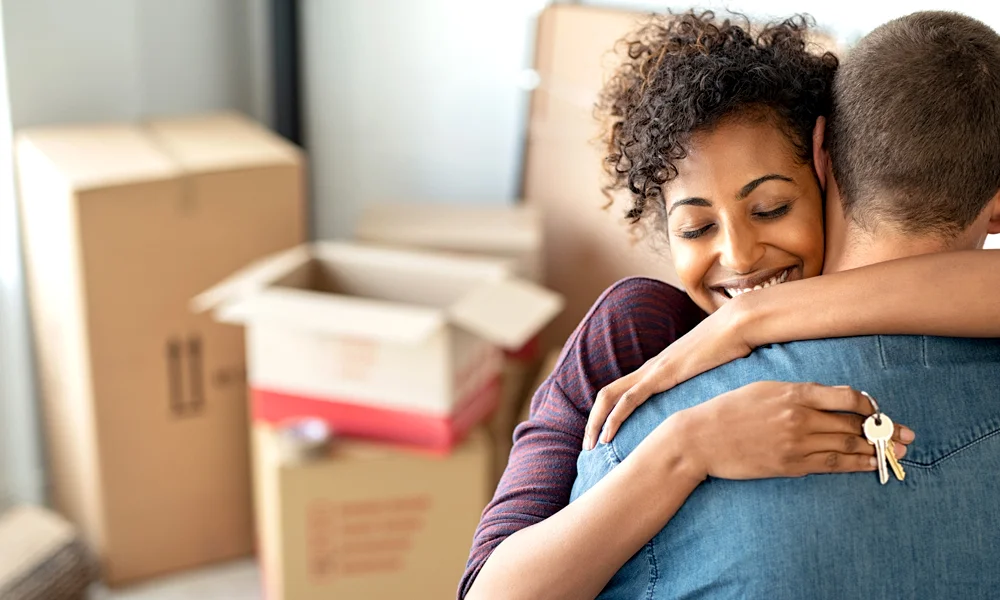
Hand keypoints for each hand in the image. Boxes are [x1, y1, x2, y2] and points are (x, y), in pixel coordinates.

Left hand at [585, 299, 752, 449]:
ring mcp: (654, 370)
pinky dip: (615, 417)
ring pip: (610, 396)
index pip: (622, 392)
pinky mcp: (662, 374)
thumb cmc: (733, 347)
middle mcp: (650, 368)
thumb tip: (715, 407)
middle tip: (588, 446)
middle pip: (608, 394)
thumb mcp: (715, 374)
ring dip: (596, 422)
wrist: (739, 324)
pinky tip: (607, 435)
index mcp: (659, 369)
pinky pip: (629, 398)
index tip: (605, 437)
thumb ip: (706, 387)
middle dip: (593, 421)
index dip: (608, 414)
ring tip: (591, 446)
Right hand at [662, 381, 915, 480]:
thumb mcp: (763, 388)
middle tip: (907, 435)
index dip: (869, 405)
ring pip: (848, 446)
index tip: (877, 410)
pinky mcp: (790, 465)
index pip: (847, 397)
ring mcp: (796, 443)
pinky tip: (871, 465)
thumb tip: (828, 399)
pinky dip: (855, 465)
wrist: (701, 438)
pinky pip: (831, 465)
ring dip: (877, 450)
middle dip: (884, 430)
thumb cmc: (729, 409)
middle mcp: (800, 417)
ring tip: (897, 452)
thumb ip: (797, 392)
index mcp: (794, 393)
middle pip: (854, 424)